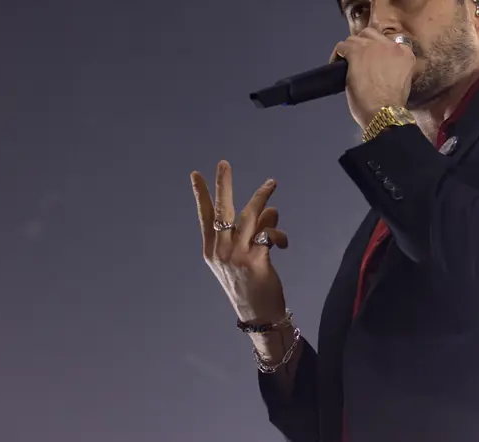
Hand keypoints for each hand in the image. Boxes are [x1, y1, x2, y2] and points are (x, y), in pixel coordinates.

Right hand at [191, 160, 289, 324]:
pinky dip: (279, 234)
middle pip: (222, 210)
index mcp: (211, 250)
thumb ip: (252, 231)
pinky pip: (269, 234)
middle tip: (223, 164)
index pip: (204, 216)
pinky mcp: (255, 261)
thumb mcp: (243, 257)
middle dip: (223, 185)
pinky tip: (283, 243)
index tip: (195, 174)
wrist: (257, 315)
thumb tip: (269, 208)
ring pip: (250, 216)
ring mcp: (236, 256)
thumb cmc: (250, 284)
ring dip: (262, 198)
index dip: (200, 194)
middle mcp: (220, 251)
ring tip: (271, 182)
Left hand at [334, 27, 416, 128]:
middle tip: (358, 60)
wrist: (384, 111)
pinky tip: (336, 66)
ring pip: (355, 38)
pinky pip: (342, 46)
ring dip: (350, 49)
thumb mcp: (401, 81)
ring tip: (346, 63)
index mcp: (405, 53)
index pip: (390, 41)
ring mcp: (373, 46)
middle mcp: (391, 45)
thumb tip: (379, 67)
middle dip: (363, 44)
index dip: (378, 49)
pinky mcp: (356, 52)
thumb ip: (393, 67)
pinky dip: (337, 55)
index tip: (373, 59)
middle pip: (371, 34)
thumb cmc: (392, 104)